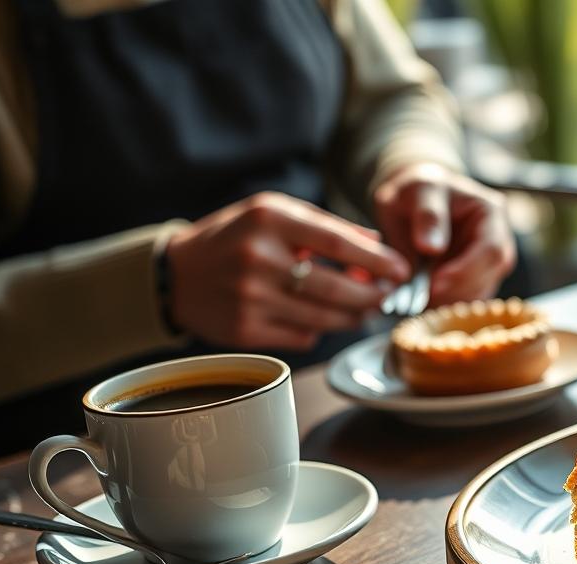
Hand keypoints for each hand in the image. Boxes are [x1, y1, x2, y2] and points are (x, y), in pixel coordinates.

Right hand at [164, 192, 408, 349]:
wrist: (175, 275)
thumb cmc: (236, 238)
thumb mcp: (273, 214)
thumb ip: (325, 226)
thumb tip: (377, 243)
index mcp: (268, 220)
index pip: (337, 243)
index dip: (377, 260)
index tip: (402, 269)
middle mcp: (259, 259)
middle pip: (336, 288)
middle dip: (372, 295)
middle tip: (388, 296)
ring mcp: (251, 298)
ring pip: (324, 317)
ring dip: (354, 316)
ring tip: (365, 308)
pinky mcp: (246, 331)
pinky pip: (303, 336)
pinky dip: (319, 328)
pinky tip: (321, 318)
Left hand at [372, 163, 515, 305]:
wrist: (413, 200)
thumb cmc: (417, 190)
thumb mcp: (417, 191)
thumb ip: (427, 216)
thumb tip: (431, 248)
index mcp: (491, 213)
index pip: (492, 250)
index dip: (465, 272)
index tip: (433, 285)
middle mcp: (499, 240)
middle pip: (490, 276)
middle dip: (456, 291)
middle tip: (421, 299)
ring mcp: (489, 263)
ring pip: (481, 293)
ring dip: (450, 302)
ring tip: (418, 300)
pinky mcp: (476, 280)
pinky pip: (467, 300)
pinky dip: (446, 305)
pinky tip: (425, 301)